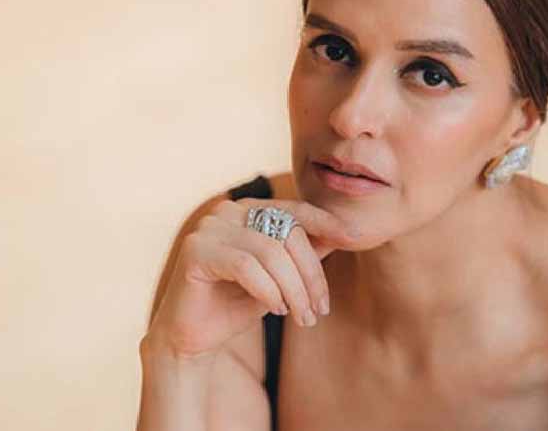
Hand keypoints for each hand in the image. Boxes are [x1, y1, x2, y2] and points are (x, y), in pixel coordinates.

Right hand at [145, 197, 358, 359]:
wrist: (194, 337)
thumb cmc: (238, 304)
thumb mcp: (281, 278)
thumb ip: (304, 254)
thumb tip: (342, 235)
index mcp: (248, 210)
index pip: (295, 211)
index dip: (325, 223)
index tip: (353, 237)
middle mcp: (228, 211)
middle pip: (288, 234)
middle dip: (311, 275)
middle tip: (320, 309)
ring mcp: (209, 227)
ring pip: (271, 253)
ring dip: (294, 289)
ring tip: (303, 316)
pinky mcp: (195, 249)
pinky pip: (246, 266)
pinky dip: (268, 290)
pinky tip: (277, 309)